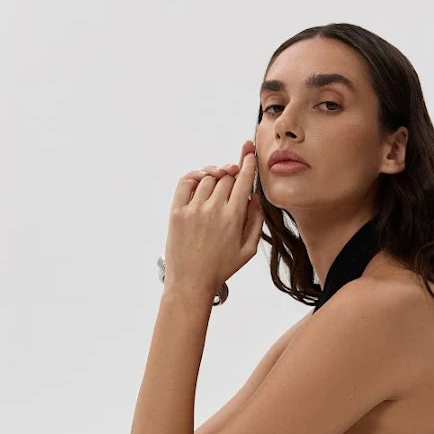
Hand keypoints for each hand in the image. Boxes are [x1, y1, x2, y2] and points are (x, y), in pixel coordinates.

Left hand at [164, 139, 261, 297]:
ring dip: (216, 176)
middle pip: (226, 177)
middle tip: (234, 177)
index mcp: (233, 217)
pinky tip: (202, 179)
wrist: (191, 281)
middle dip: (232, 173)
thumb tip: (255, 198)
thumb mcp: (248, 250)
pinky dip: (195, 176)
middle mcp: (213, 209)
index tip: (248, 152)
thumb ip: (256, 221)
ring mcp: (193, 209)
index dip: (247, 162)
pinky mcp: (177, 212)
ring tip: (219, 183)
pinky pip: (186, 182)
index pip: (243, 180)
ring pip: (208, 178)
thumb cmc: (220, 268)